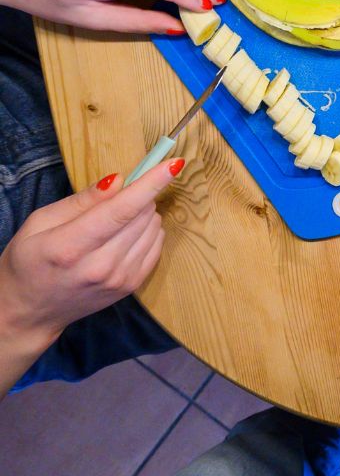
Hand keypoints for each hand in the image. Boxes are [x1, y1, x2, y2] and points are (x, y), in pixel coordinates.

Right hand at [0, 159, 181, 348]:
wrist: (31, 311)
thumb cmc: (30, 261)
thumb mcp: (40, 223)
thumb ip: (82, 201)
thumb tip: (119, 180)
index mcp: (70, 247)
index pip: (120, 210)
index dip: (150, 184)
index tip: (174, 164)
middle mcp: (100, 266)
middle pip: (142, 216)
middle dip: (138, 196)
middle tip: (117, 198)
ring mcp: (119, 279)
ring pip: (154, 227)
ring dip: (143, 214)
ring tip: (115, 221)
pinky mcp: (132, 286)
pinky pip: (158, 244)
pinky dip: (148, 231)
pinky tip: (126, 234)